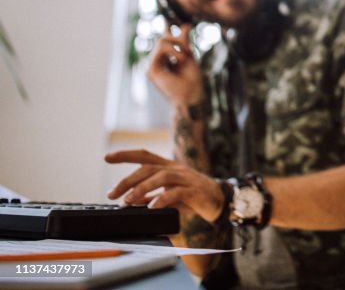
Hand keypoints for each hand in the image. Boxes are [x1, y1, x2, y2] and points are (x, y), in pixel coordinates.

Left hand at [105, 149, 224, 222]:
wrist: (220, 202)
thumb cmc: (192, 198)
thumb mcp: (168, 196)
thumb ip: (150, 196)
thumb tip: (128, 202)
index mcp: (169, 167)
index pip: (145, 155)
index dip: (126, 155)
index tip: (106, 158)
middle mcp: (176, 169)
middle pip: (149, 167)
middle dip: (127, 180)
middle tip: (112, 194)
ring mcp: (187, 178)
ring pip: (161, 176)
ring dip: (141, 188)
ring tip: (127, 201)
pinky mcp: (195, 191)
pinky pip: (176, 192)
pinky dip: (162, 199)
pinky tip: (152, 207)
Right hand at [147, 24, 202, 107]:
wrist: (192, 95)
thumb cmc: (193, 79)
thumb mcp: (189, 55)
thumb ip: (184, 41)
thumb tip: (185, 23)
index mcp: (167, 59)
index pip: (165, 40)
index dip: (167, 27)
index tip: (172, 16)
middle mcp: (158, 61)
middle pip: (163, 38)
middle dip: (178, 39)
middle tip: (188, 49)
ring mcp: (153, 65)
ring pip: (161, 41)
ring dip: (177, 45)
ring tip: (185, 56)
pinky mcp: (151, 70)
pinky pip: (160, 50)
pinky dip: (173, 51)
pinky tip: (180, 59)